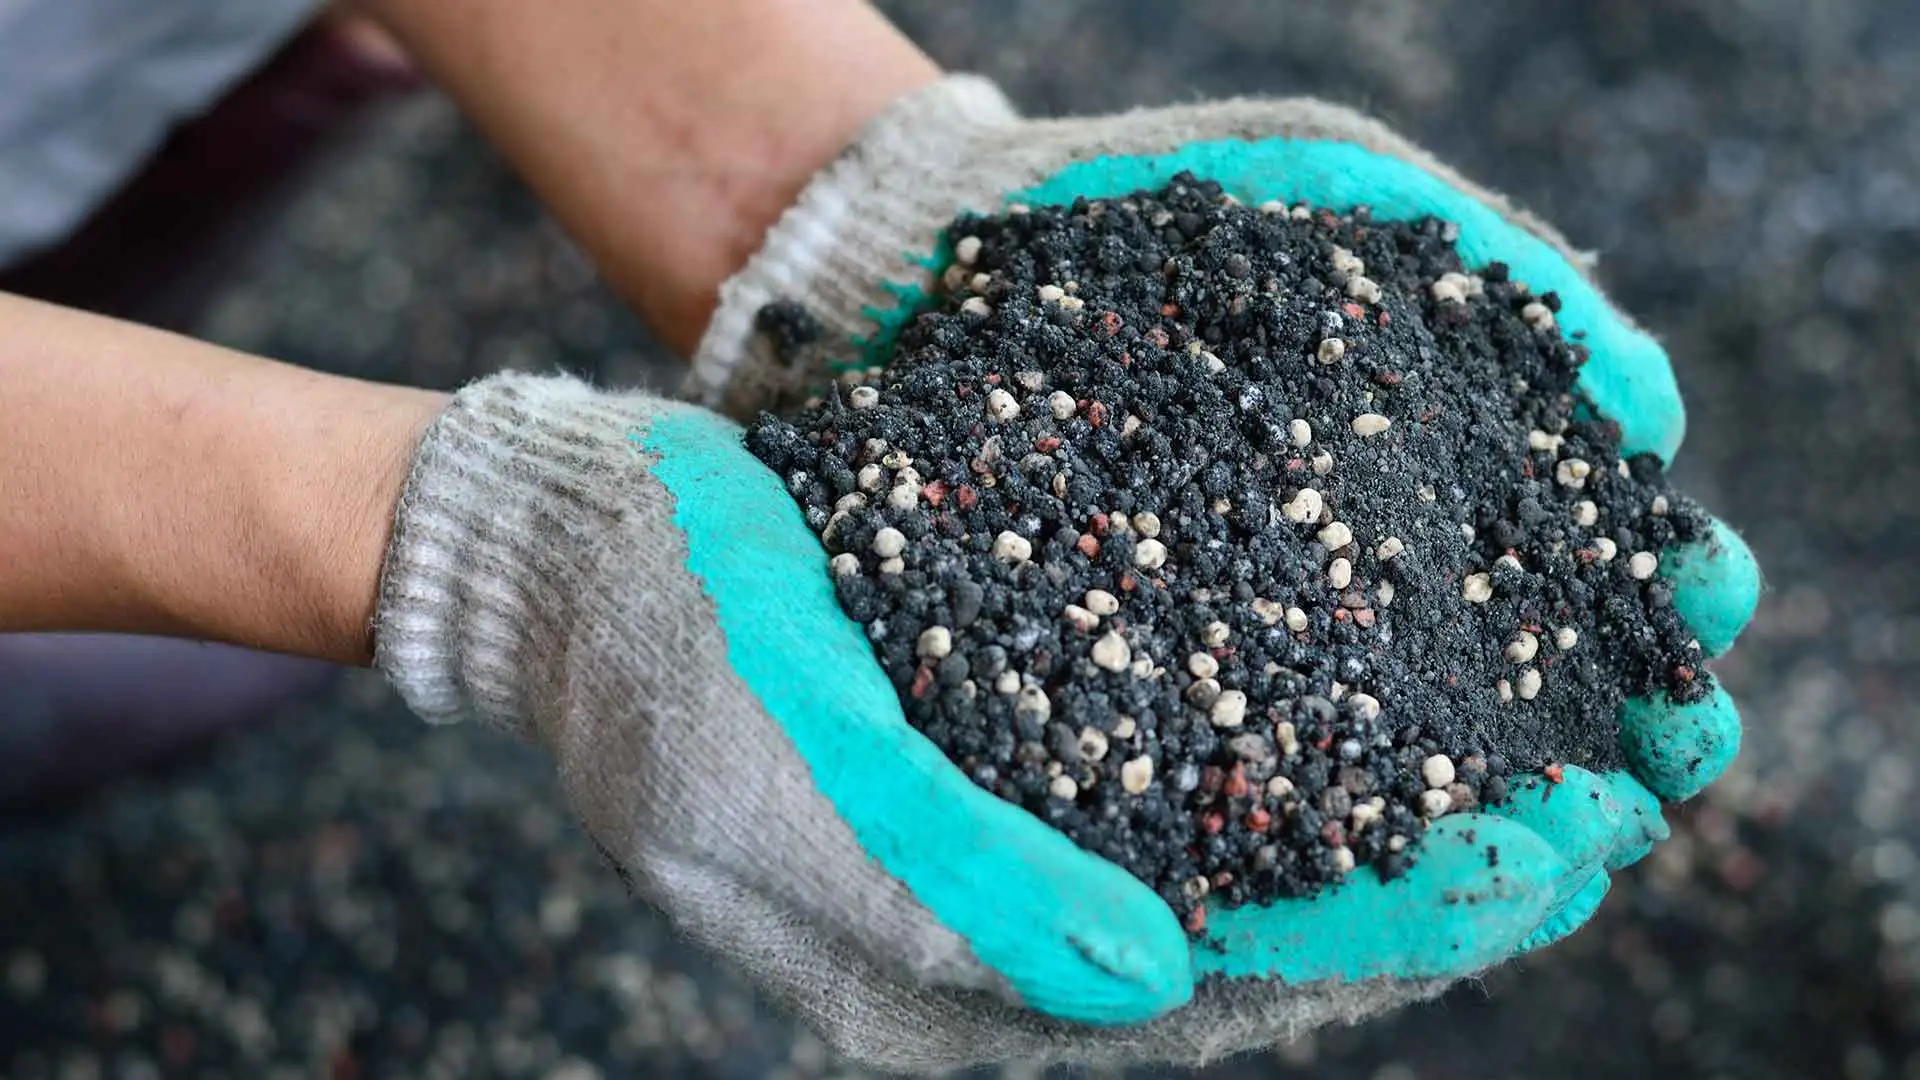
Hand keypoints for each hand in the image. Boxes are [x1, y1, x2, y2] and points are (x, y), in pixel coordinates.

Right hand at [662, 76, 1761, 1065]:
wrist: (576, 551)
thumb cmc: (648, 657)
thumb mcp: (762, 774)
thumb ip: (944, 888)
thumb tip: (1144, 979)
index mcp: (938, 985)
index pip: (1200, 995)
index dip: (1371, 939)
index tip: (1526, 868)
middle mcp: (1002, 936)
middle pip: (1255, 941)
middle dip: (1426, 891)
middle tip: (1596, 817)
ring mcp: (1017, 839)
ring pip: (1247, 856)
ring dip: (1394, 814)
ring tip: (1548, 756)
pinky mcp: (1023, 744)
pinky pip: (1199, 763)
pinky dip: (1312, 737)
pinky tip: (1403, 681)